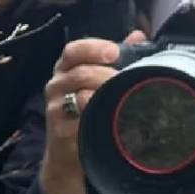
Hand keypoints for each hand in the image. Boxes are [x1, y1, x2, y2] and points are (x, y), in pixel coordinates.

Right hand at [39, 30, 147, 193]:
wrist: (69, 155)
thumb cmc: (87, 113)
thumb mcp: (98, 82)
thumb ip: (116, 59)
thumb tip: (138, 37)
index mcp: (65, 70)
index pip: (73, 51)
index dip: (92, 48)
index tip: (114, 52)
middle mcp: (56, 86)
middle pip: (78, 72)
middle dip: (105, 74)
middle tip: (124, 80)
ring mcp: (56, 109)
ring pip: (79, 95)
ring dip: (103, 95)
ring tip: (121, 98)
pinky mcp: (59, 131)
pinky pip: (79, 121)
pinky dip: (96, 118)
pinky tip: (112, 118)